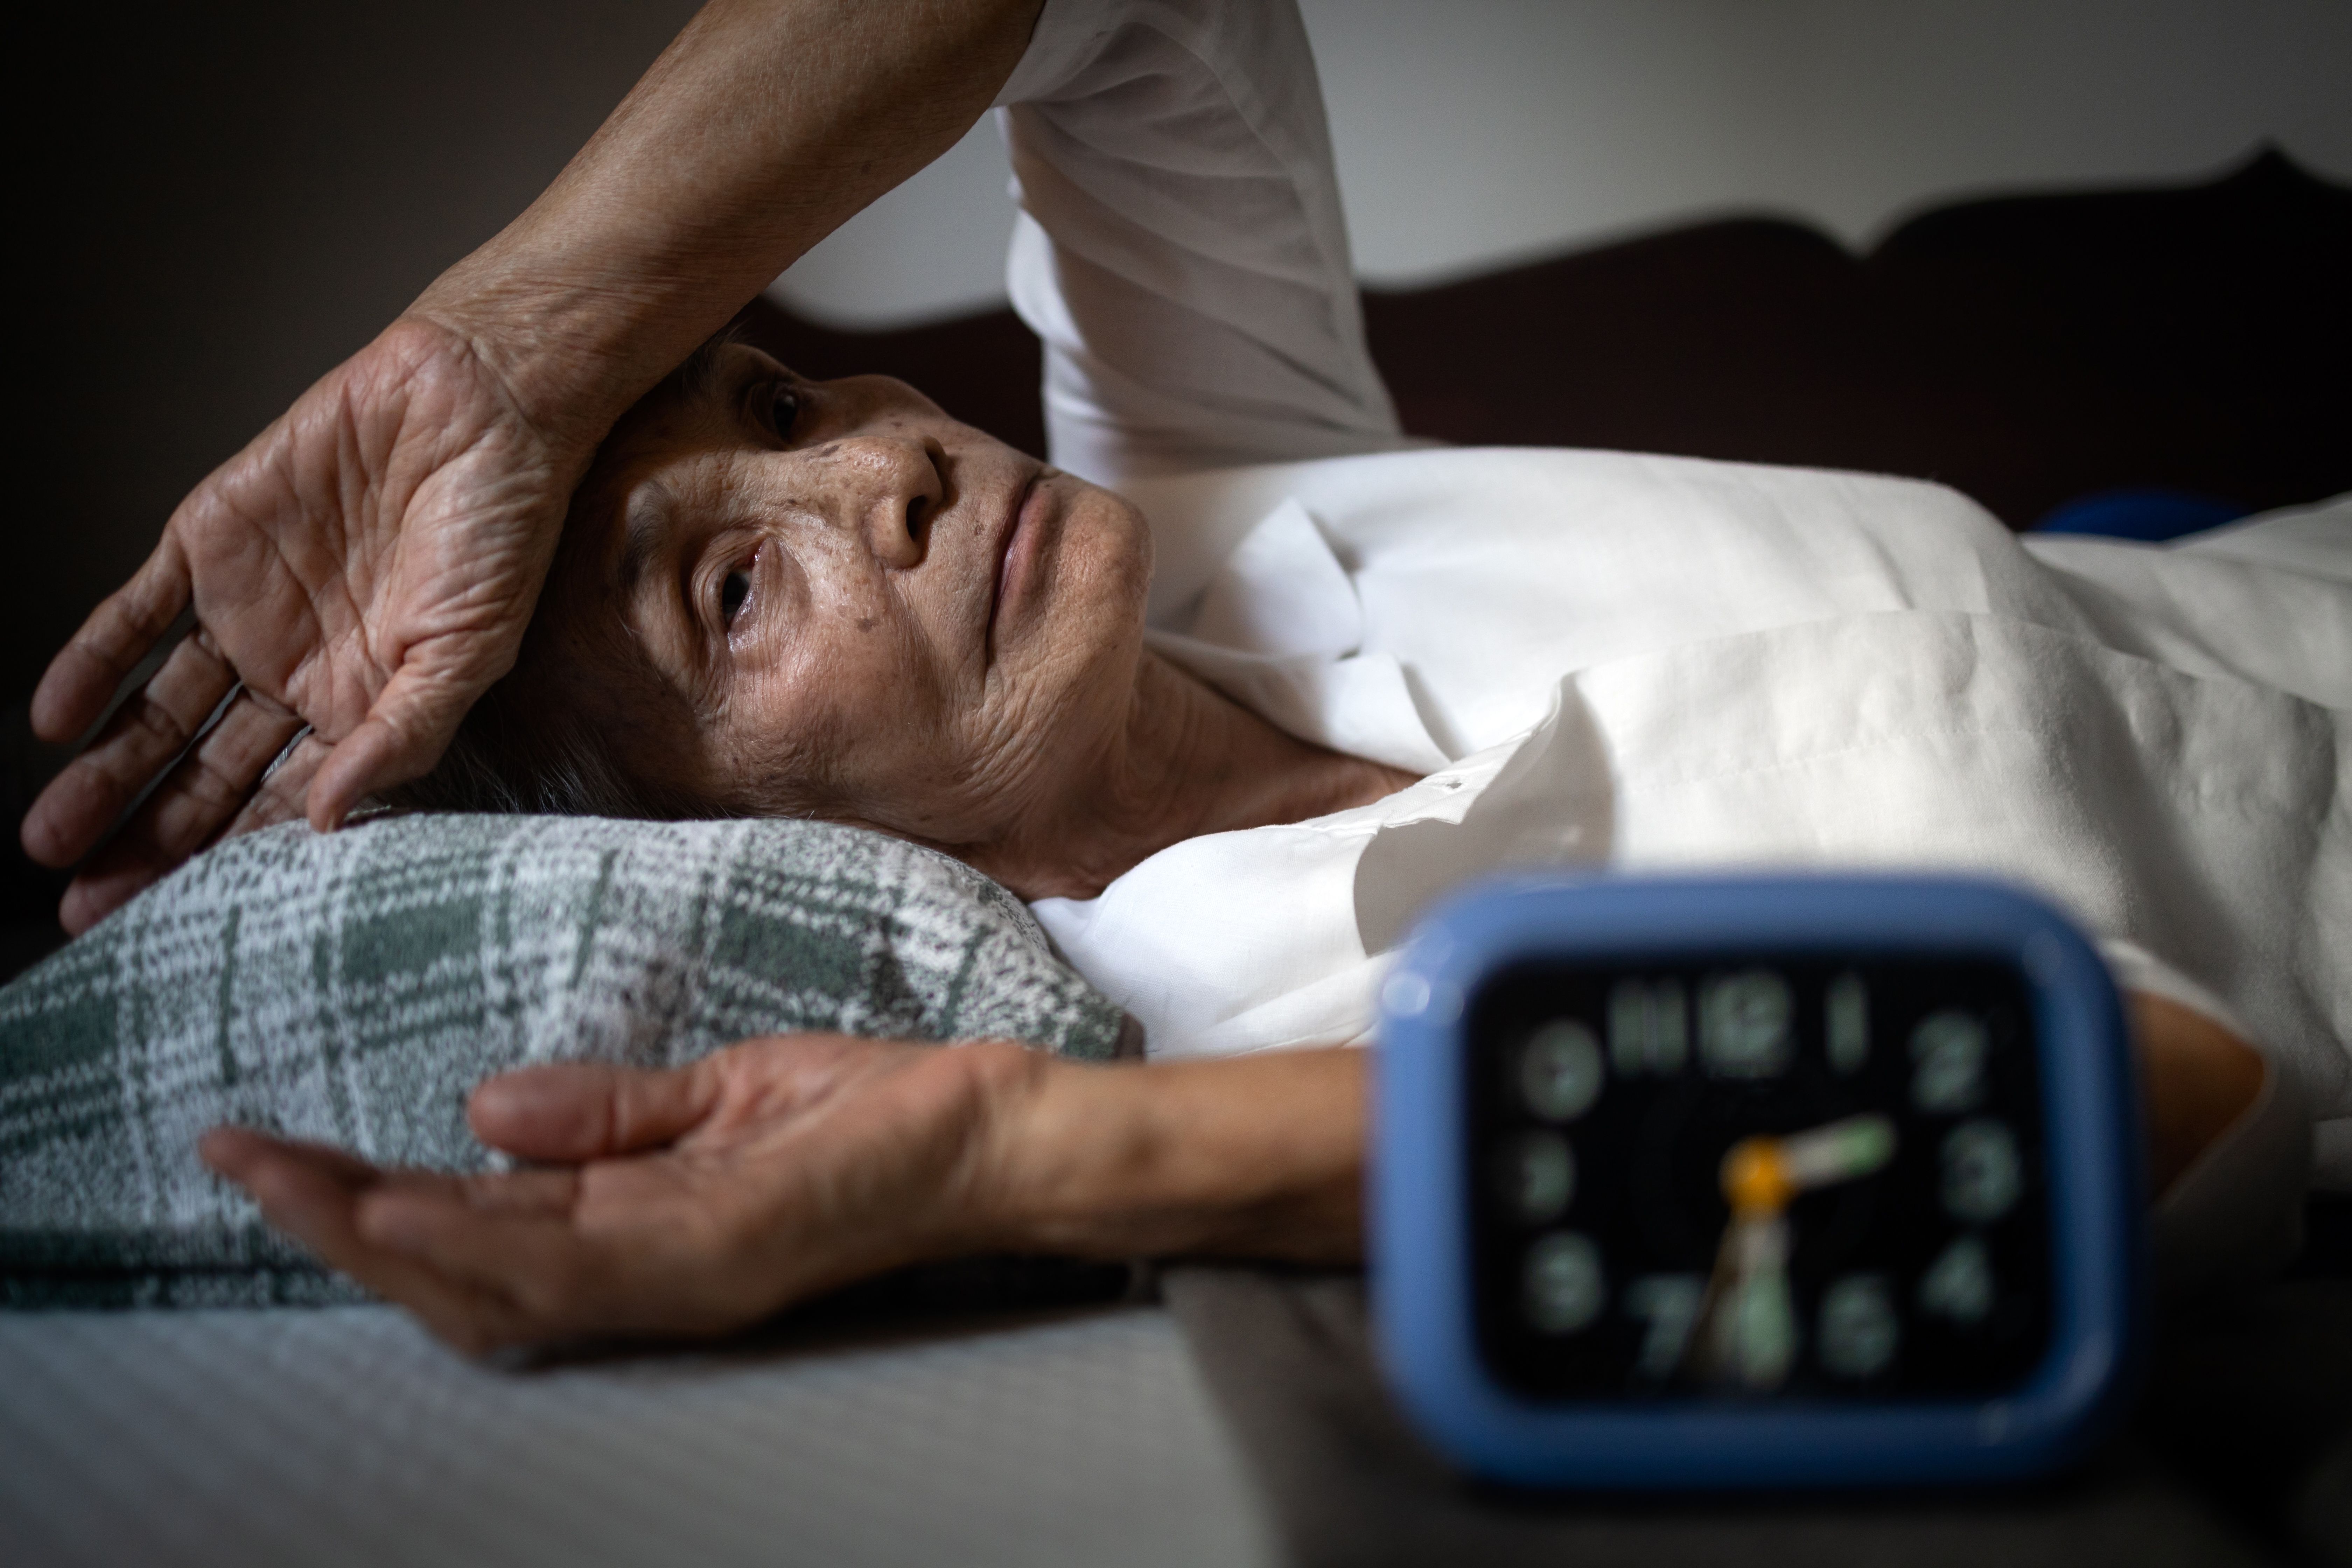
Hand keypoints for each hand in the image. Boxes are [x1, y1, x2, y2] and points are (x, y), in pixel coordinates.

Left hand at [22, 315, 587, 932]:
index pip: (281, 804)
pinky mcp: (211, 543)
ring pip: (160, 710)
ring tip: (52, 836)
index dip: (228, 865)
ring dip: (106, 772)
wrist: (478, 406)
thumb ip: (401, 735)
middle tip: (86, 904)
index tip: (174, 923)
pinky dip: (91, 666)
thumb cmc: (503, 530)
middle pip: (206, 774)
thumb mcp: (471, 652)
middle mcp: (301, 669)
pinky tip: (58, 721)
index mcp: (365, 705)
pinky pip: (135, 615)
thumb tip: (328, 816)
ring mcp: (251, 609)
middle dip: (146, 840)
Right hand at [200, 1033, 1033, 1354]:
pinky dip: (489, 1240)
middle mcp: (648, 1270)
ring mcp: (683, 1271)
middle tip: (244, 1161)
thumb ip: (611, 1114)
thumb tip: (484, 1108)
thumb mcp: (724, 1096)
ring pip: (499, 1281)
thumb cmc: (875, 1116)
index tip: (275, 1151)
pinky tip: (416, 1206)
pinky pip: (584, 1263)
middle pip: (462, 1271)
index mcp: (643, 1226)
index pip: (475, 1229)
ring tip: (297, 1189)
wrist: (998, 1131)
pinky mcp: (727, 1249)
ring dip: (388, 1235)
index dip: (366, 1199)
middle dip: (343, 1222)